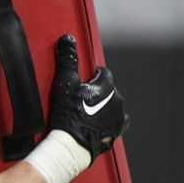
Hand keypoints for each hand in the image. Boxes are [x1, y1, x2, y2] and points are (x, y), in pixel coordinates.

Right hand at [47, 34, 128, 158]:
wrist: (72, 144)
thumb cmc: (68, 112)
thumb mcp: (65, 82)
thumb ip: (68, 59)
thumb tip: (67, 39)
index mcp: (107, 85)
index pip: (102, 72)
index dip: (90, 76)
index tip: (81, 82)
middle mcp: (117, 99)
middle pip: (107, 89)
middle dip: (96, 91)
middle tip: (79, 99)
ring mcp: (118, 116)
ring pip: (111, 105)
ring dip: (101, 106)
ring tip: (85, 112)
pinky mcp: (116, 132)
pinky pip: (115, 122)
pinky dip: (106, 121)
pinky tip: (95, 123)